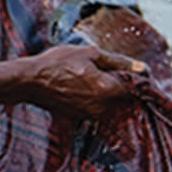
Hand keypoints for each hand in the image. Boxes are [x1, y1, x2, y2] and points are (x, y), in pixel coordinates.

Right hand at [22, 44, 144, 118]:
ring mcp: (88, 115)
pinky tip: (77, 86)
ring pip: (107, 104)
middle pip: (121, 98)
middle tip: (104, 71)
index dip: (136, 80)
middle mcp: (101, 107)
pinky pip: (93, 108)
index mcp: (107, 90)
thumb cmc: (56, 64)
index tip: (131, 72)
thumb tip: (142, 68)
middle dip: (118, 85)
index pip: (135, 90)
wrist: (29, 81)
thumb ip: (118, 62)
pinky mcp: (78, 117)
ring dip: (104, 92)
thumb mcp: (89, 54)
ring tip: (87, 77)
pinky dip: (90, 98)